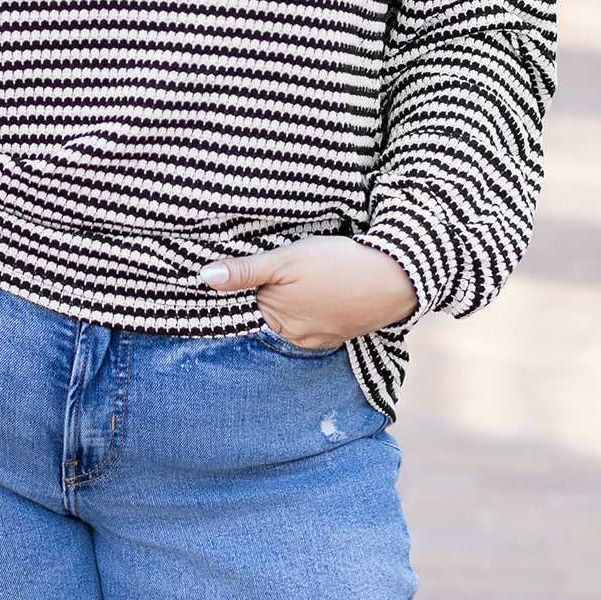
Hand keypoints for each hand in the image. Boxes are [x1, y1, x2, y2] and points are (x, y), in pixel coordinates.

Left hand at [199, 236, 418, 347]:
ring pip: (291, 318)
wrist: (396, 278)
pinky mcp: (340, 333)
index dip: (238, 288)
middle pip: (266, 313)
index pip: (242, 307)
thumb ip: (245, 270)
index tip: (240, 270)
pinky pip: (314, 321)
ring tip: (301, 277)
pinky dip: (311, 306)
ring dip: (289, 301)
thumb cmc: (337, 265)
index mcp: (275, 321)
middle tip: (277, 268)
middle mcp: (294, 338)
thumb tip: (204, 277)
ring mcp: (319, 339)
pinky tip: (319, 288)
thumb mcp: (286, 260)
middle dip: (263, 294)